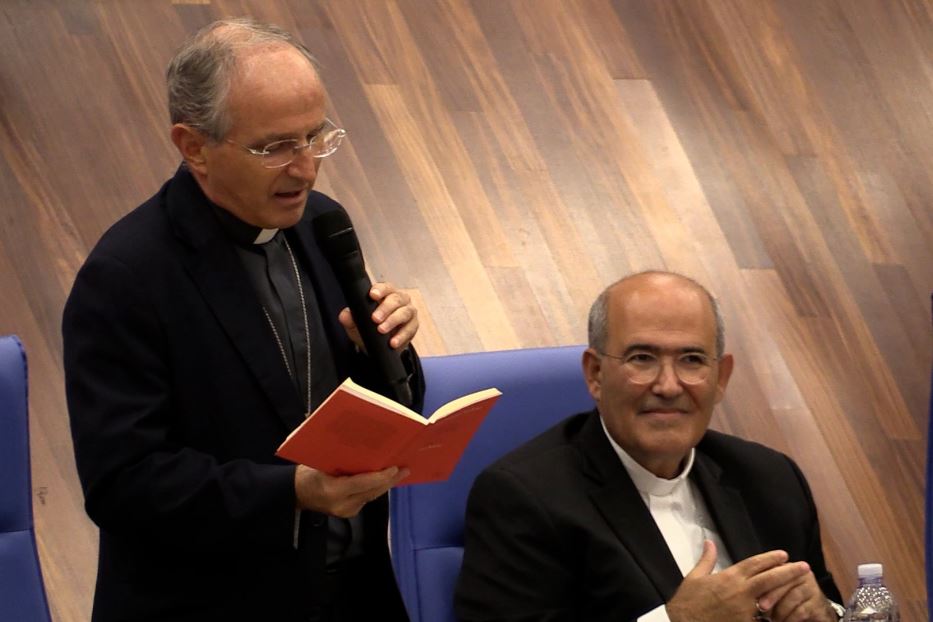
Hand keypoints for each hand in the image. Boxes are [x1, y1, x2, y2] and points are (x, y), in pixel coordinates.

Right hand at [294, 464, 408, 517]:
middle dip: (390, 480)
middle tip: (405, 469)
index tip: (395, 468)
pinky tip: (386, 480)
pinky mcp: (349, 513)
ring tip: (400, 473)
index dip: (381, 476)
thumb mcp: (322, 462)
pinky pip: (367, 499)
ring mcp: (346, 511)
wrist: (295, 493)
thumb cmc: (307, 473)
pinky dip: (377, 489)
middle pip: (372, 492)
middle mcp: (342, 504)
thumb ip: (343, 461)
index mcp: (334, 490)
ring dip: (386, 485)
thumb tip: (366, 451)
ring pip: (372, 496)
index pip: (363, 483)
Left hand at [338, 282, 418, 350]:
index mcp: (386, 294)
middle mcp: (400, 300)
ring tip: (382, 330)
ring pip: (405, 312)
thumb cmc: (369, 328)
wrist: (379, 346)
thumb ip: (349, 319)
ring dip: (393, 321)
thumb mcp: (356, 325)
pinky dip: (401, 336)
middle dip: (385, 308)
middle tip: (375, 319)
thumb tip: (345, 315)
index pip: (385, 287)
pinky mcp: (413, 326)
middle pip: (396, 299)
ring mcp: (408, 312)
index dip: (380, 290)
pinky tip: (393, 342)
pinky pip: (410, 329)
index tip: (372, 296)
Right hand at [666, 541, 810, 621]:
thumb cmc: (687, 602)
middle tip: (804, 567)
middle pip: (769, 579)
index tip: (784, 555)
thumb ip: (706, 559)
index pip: (754, 564)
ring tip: (800, 589)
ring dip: (786, 593)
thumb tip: (709, 542)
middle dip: (788, 572)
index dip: (770, 558)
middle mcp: (740, 592)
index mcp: (728, 577)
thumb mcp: (693, 576)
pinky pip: (765, 619)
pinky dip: (776, 616)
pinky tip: (788, 614)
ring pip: (771, 599)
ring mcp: (745, 610)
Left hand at [757, 569, 837, 621]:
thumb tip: (750, 595)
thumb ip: (764, 587)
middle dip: (771, 595)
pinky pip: (801, 610)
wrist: (813, 612)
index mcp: (786, 566)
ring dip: (780, 610)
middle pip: (782, 581)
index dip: (763, 580)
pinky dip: (790, 619)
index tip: (753, 591)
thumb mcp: (774, 592)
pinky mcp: (818, 603)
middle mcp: (801, 573)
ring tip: (773, 619)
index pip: (772, 569)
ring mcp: (811, 587)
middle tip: (761, 607)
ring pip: (792, 596)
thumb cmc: (786, 600)